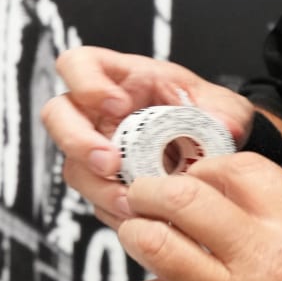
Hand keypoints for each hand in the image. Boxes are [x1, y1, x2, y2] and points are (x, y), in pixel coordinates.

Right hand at [40, 47, 261, 225]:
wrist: (214, 153)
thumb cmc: (207, 116)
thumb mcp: (222, 105)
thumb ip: (224, 111)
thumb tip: (224, 126)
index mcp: (120, 79)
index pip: (78, 64)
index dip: (86, 83)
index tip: (118, 105)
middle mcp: (98, 113)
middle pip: (57, 116)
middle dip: (78, 141)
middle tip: (111, 162)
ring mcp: (95, 149)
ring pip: (73, 165)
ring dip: (97, 185)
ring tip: (131, 201)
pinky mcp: (103, 183)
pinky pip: (93, 198)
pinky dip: (113, 209)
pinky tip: (139, 216)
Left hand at [118, 154, 281, 280]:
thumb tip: (233, 204)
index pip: (236, 168)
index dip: (204, 168)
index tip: (193, 179)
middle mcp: (263, 261)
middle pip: (180, 196)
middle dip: (151, 191)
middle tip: (144, 198)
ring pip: (151, 242)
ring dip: (138, 234)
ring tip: (143, 239)